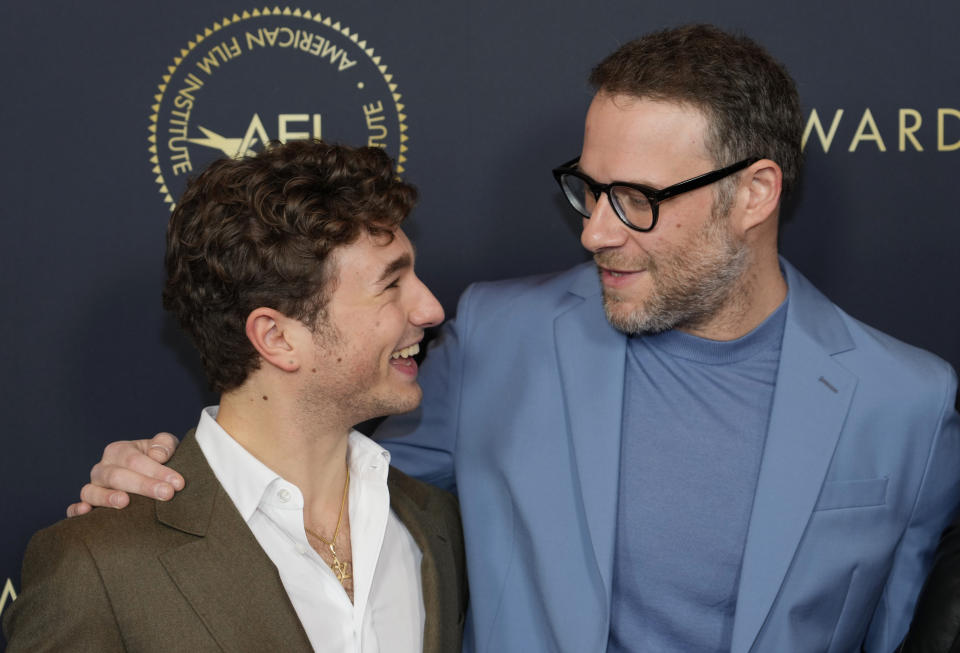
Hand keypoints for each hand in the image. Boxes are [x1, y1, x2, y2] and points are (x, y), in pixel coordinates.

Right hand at [66, 433, 184, 516]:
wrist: (150, 477)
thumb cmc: (159, 461)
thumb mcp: (165, 447)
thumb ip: (164, 445)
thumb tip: (158, 455)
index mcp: (120, 450)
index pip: (135, 460)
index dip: (157, 471)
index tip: (177, 483)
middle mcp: (103, 468)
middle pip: (117, 475)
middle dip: (143, 485)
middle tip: (167, 494)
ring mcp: (93, 487)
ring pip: (92, 491)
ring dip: (107, 497)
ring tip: (125, 502)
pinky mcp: (87, 505)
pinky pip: (74, 508)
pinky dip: (76, 510)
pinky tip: (85, 511)